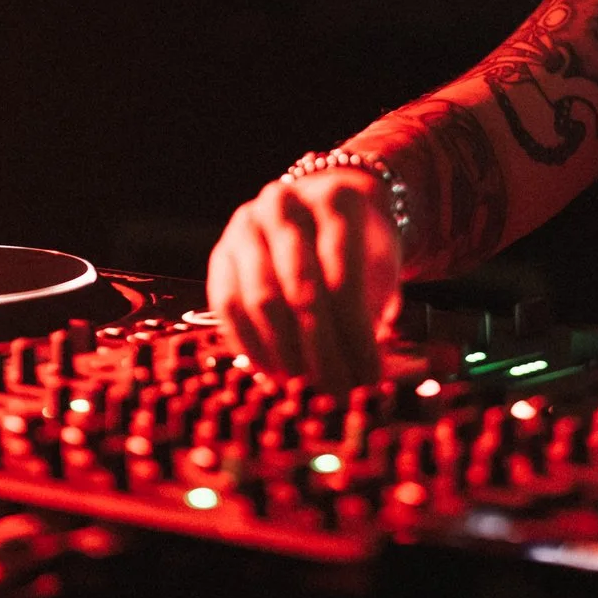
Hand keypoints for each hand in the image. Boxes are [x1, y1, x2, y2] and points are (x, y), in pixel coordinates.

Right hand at [205, 164, 400, 392]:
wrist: (319, 215)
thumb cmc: (358, 249)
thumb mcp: (377, 270)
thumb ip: (372, 315)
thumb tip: (366, 382)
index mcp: (336, 201)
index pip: (344, 278)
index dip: (355, 337)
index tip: (369, 380)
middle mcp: (285, 204)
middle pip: (301, 290)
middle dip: (321, 352)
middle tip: (337, 396)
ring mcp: (246, 226)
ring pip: (261, 300)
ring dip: (285, 356)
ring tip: (307, 393)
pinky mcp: (220, 253)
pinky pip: (230, 308)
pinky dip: (253, 348)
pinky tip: (275, 378)